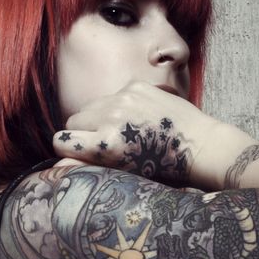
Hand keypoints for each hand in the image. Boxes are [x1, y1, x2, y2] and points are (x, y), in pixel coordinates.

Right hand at [55, 80, 221, 188]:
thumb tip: (57, 166)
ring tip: (123, 130)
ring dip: (98, 117)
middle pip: (72, 121)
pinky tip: (139, 117)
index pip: (62, 140)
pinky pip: (112, 94)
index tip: (80, 153)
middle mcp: (110, 116)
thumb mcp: (124, 172)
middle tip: (104, 142)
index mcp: (106, 143)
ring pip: (91, 106)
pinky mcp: (135, 85)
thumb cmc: (163, 166)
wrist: (200, 143)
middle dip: (82, 132)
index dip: (69, 148)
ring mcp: (123, 97)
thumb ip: (89, 165)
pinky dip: (119, 104)